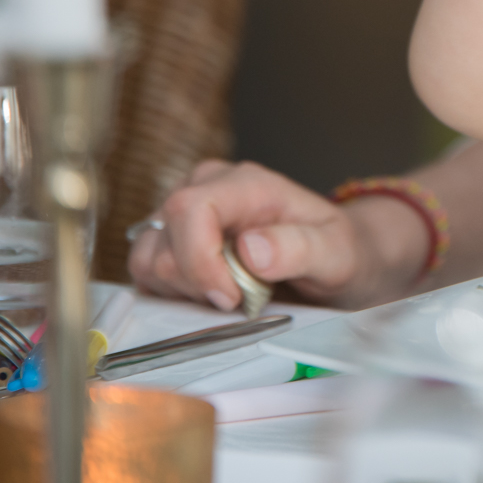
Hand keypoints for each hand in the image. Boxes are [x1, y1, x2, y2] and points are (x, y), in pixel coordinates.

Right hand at [127, 160, 427, 311]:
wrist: (335, 257)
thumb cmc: (337, 251)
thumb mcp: (336, 253)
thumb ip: (298, 247)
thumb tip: (251, 249)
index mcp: (246, 183)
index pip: (190, 209)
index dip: (199, 260)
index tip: (229, 298)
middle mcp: (206, 187)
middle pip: (164, 239)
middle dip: (196, 283)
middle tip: (240, 299)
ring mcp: (183, 213)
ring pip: (147, 259)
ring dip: (182, 290)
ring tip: (229, 295)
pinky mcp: (170, 239)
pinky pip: (145, 272)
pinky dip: (172, 293)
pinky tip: (211, 295)